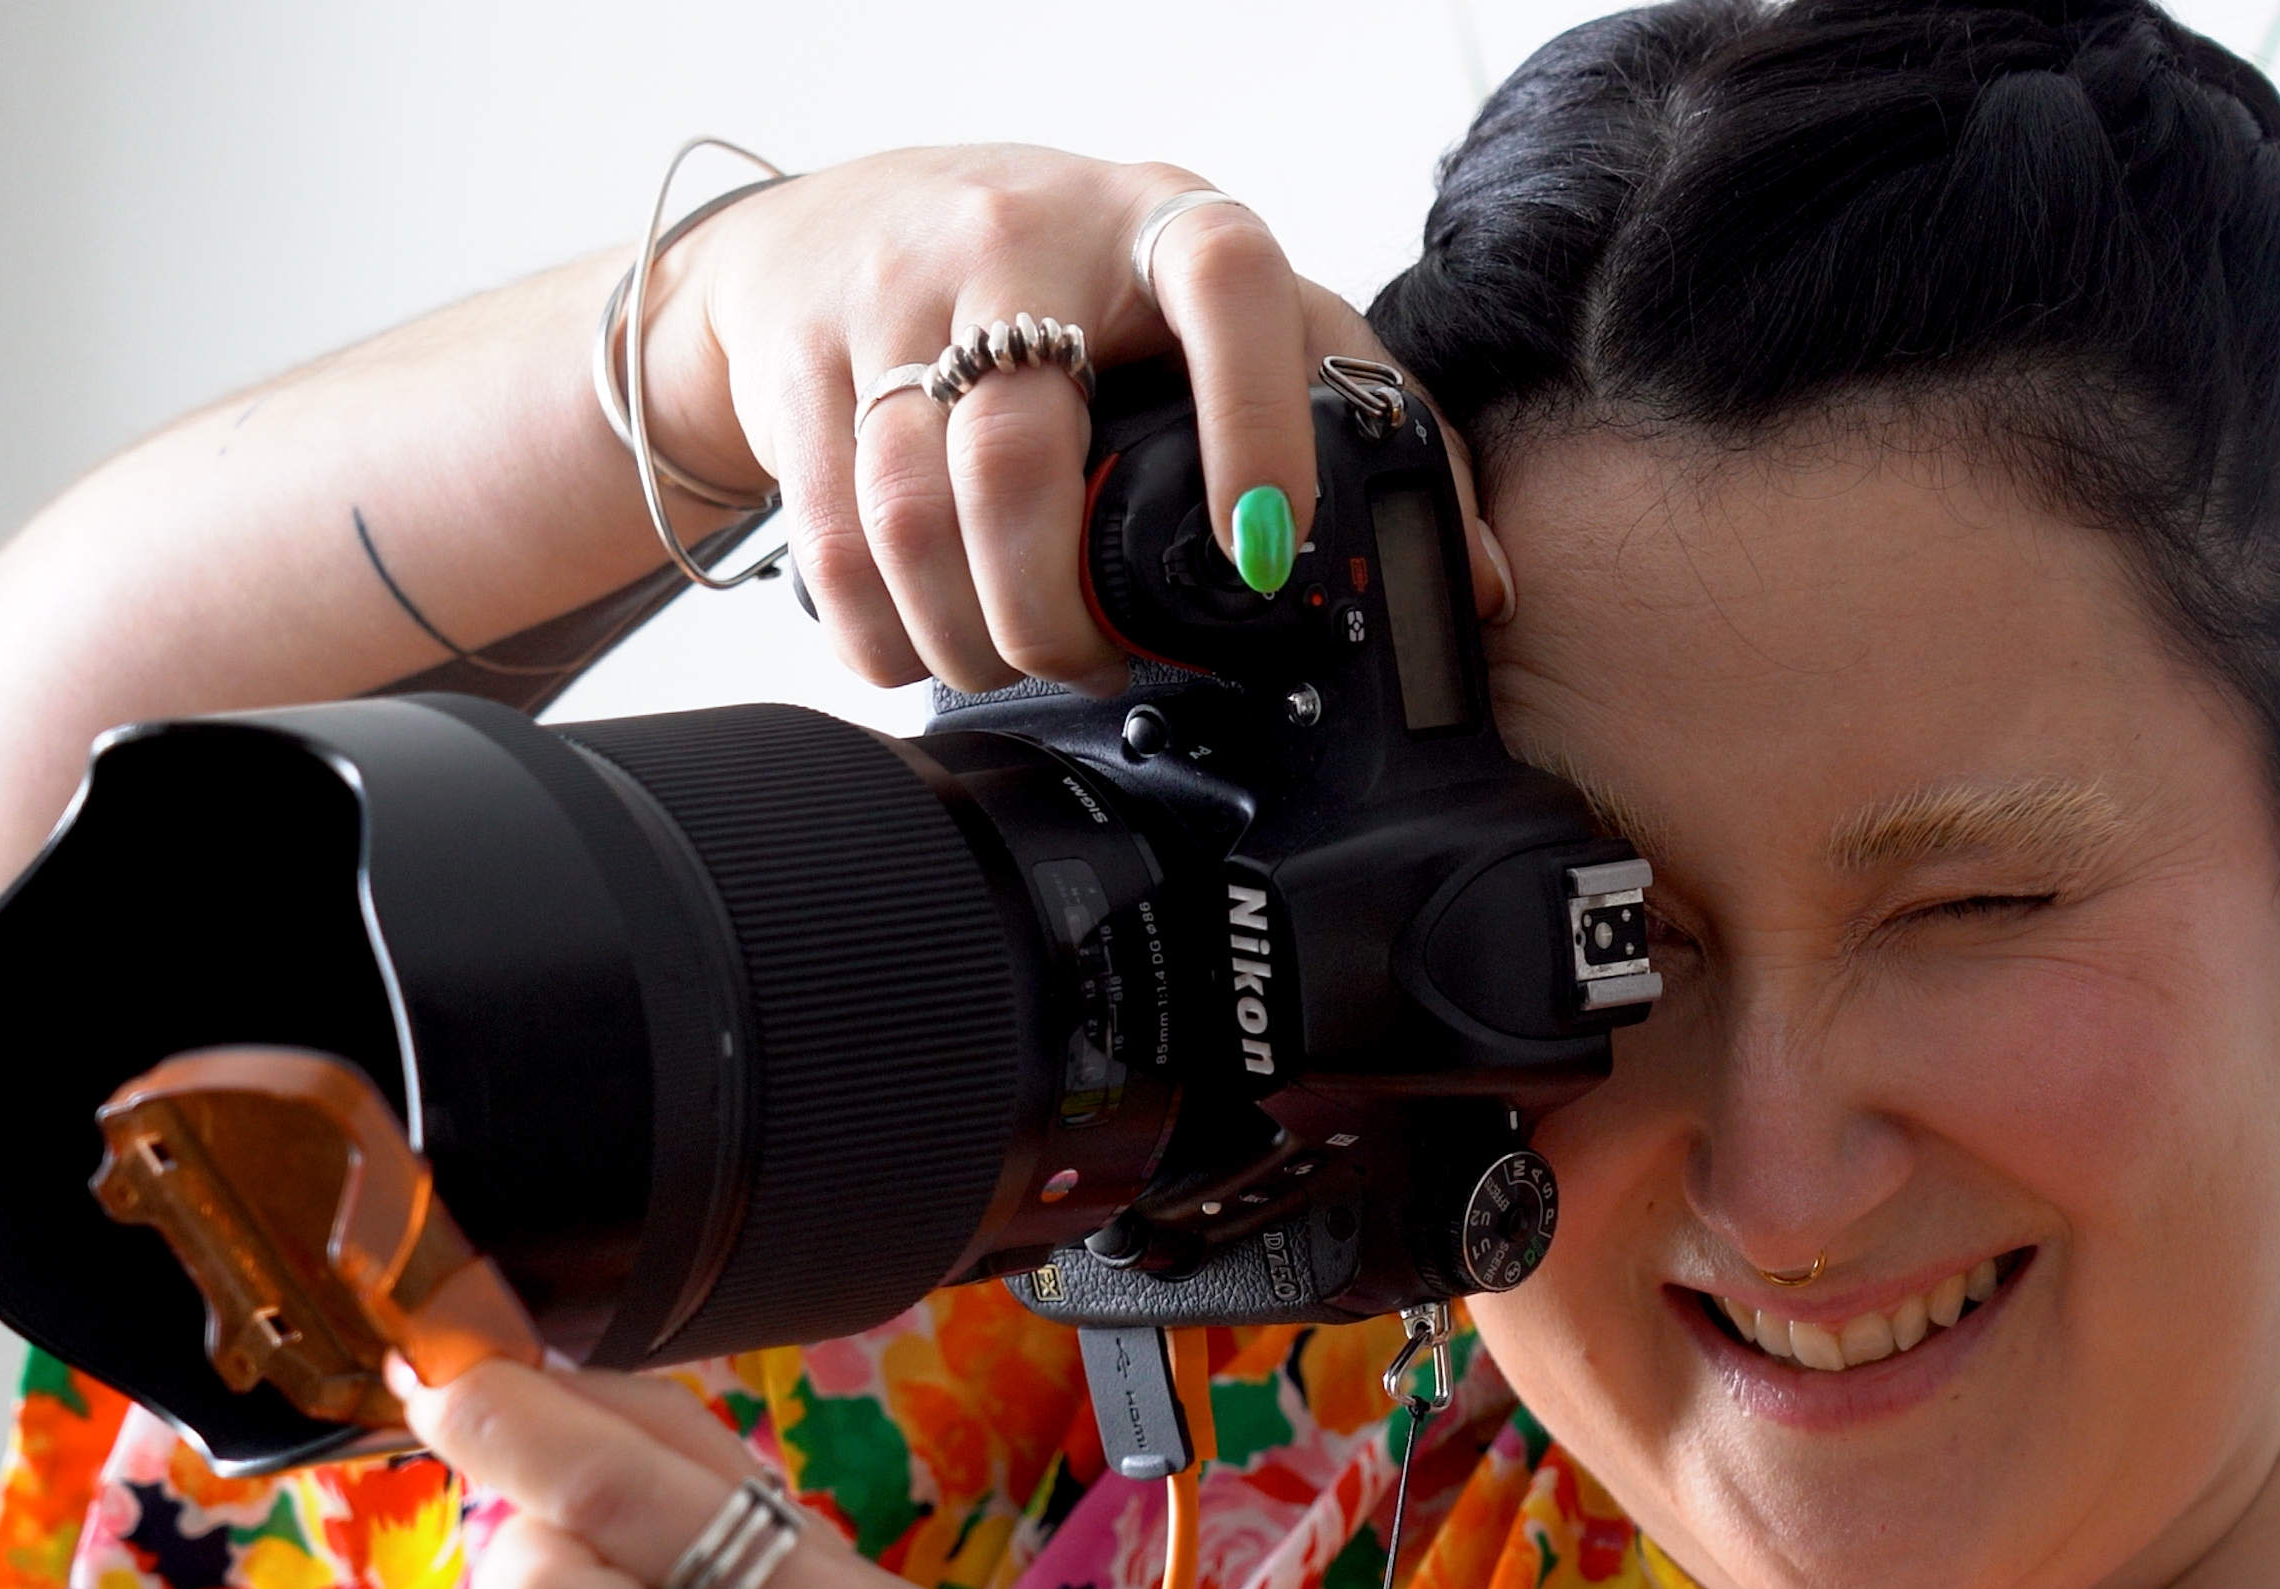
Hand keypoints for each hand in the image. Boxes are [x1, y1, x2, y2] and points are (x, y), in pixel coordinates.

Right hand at [632, 145, 1512, 697]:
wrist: (850, 225)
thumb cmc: (1076, 280)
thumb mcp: (1226, 316)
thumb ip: (1355, 421)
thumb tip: (1473, 587)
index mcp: (1162, 225)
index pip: (1227, 285)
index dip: (1253, 422)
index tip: (1266, 552)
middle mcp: (1025, 243)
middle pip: (1021, 454)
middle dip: (1056, 614)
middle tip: (1095, 671)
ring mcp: (898, 297)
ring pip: (912, 510)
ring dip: (966, 637)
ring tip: (1009, 672)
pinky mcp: (805, 359)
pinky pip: (828, 538)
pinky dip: (875, 632)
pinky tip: (916, 652)